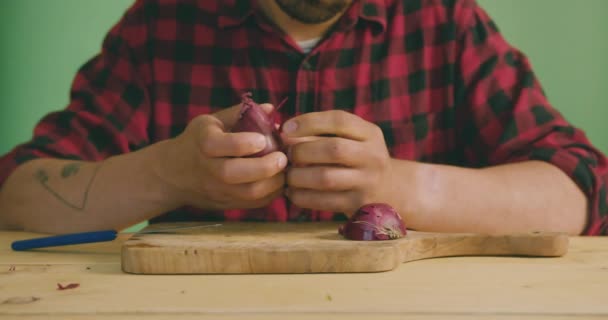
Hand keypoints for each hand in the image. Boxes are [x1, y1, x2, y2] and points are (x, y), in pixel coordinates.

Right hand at [157, 103, 287, 209]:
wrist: (173, 175)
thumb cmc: (196, 142)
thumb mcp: (210, 122)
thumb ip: (239, 114)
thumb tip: (269, 108)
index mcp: (203, 143)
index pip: (220, 145)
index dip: (244, 143)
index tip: (263, 138)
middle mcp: (207, 169)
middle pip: (234, 173)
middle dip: (264, 167)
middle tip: (282, 158)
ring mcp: (217, 190)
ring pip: (247, 193)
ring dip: (273, 183)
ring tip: (285, 170)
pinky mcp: (226, 204)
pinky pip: (253, 204)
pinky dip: (271, 194)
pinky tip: (278, 181)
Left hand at [281, 110, 395, 215]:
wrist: (388, 191)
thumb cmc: (357, 160)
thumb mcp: (352, 140)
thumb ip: (321, 134)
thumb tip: (282, 134)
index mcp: (370, 134)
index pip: (340, 120)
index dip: (310, 122)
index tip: (286, 128)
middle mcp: (373, 157)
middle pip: (334, 149)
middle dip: (302, 151)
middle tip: (287, 156)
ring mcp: (367, 183)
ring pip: (326, 178)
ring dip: (298, 176)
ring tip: (288, 175)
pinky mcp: (358, 205)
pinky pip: (324, 202)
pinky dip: (302, 196)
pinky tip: (293, 192)